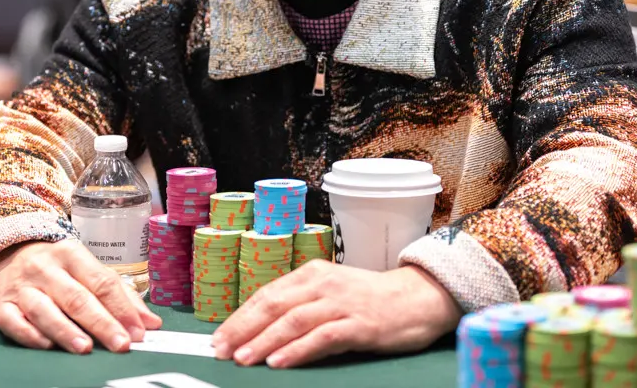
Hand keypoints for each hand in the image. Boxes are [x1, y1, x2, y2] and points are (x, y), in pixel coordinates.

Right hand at [0, 239, 161, 354]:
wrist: (9, 252)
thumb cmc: (59, 268)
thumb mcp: (88, 269)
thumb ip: (121, 295)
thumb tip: (150, 323)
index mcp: (72, 254)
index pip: (101, 281)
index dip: (121, 308)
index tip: (138, 332)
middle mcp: (45, 268)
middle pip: (76, 297)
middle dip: (101, 323)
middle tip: (120, 344)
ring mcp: (21, 287)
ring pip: (43, 309)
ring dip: (65, 330)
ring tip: (85, 348)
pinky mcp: (0, 305)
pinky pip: (12, 321)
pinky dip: (29, 335)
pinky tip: (47, 346)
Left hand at [211, 260, 462, 368]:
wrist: (418, 298)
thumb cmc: (370, 299)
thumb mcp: (331, 293)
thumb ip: (300, 305)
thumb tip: (261, 327)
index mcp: (311, 274)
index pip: (267, 295)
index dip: (239, 317)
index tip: (219, 337)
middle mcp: (323, 284)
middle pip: (274, 306)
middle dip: (243, 329)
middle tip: (221, 350)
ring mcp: (341, 303)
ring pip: (293, 321)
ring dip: (264, 340)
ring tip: (243, 359)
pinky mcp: (359, 324)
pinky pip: (322, 337)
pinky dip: (298, 350)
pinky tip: (280, 361)